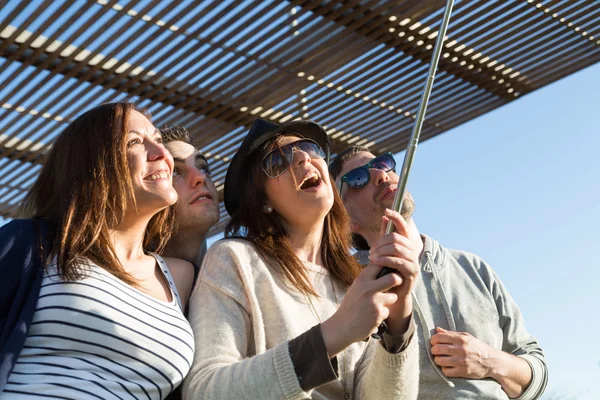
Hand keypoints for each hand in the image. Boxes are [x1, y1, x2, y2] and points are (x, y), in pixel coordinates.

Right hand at [321, 262, 402, 356]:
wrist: (342, 326)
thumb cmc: (350, 306)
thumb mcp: (356, 288)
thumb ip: (368, 280)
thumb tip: (382, 268)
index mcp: (361, 280)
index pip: (379, 264)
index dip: (387, 264)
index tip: (389, 269)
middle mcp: (368, 288)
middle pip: (394, 278)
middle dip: (398, 280)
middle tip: (396, 284)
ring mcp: (374, 301)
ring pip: (394, 296)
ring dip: (389, 301)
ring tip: (378, 305)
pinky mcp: (379, 314)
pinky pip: (387, 311)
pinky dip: (382, 314)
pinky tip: (372, 317)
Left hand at [368, 209, 420, 333]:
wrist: (392, 297)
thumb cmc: (387, 274)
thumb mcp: (384, 253)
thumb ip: (385, 236)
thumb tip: (384, 217)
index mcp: (406, 244)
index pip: (403, 226)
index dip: (396, 217)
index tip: (386, 211)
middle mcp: (413, 251)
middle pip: (396, 237)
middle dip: (381, 242)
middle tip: (371, 251)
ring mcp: (414, 261)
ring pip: (397, 248)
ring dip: (381, 251)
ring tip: (372, 257)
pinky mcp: (412, 272)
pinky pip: (399, 262)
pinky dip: (385, 260)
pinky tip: (375, 261)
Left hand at [431, 327, 499, 378]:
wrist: (491, 361)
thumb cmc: (476, 347)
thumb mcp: (466, 337)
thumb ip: (451, 333)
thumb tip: (437, 330)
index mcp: (460, 339)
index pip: (438, 337)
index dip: (433, 340)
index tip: (434, 343)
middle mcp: (460, 349)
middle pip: (436, 349)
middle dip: (433, 350)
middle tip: (436, 352)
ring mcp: (461, 361)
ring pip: (439, 361)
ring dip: (438, 360)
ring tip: (441, 359)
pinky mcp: (463, 372)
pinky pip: (446, 371)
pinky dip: (444, 369)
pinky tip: (448, 367)